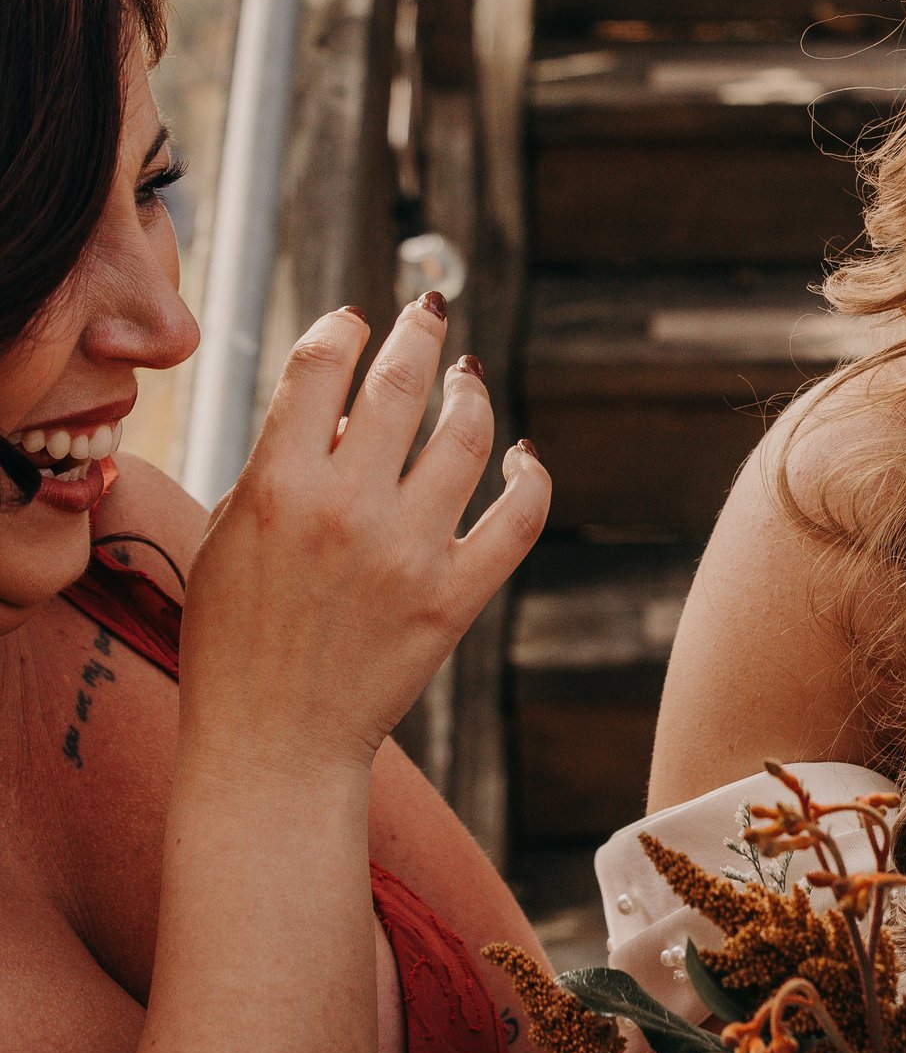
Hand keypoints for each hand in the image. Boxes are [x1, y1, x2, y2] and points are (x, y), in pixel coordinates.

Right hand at [182, 298, 549, 771]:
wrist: (272, 740)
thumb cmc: (235, 637)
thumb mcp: (229, 534)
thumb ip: (279, 464)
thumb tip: (344, 409)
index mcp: (277, 485)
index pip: (322, 365)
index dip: (344, 327)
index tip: (356, 320)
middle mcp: (346, 509)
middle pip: (401, 383)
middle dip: (420, 331)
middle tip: (429, 311)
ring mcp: (407, 552)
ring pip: (468, 436)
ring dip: (472, 394)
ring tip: (467, 379)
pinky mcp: (454, 597)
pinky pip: (518, 516)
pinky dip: (529, 475)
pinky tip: (522, 455)